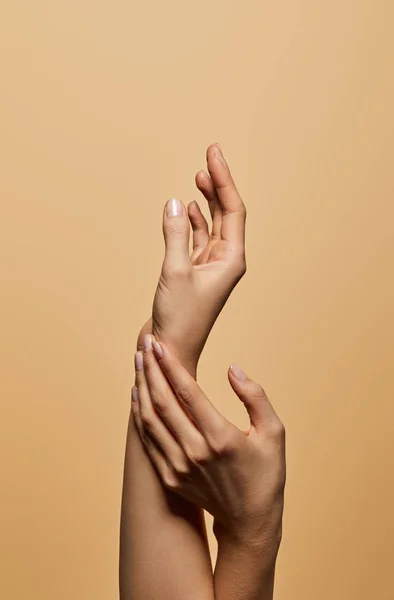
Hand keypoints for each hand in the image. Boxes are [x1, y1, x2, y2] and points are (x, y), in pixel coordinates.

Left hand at [132, 336, 285, 550]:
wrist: (249, 521)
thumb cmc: (266, 473)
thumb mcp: (273, 432)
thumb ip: (255, 396)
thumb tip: (232, 368)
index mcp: (220, 437)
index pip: (186, 391)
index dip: (170, 364)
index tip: (160, 344)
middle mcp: (194, 451)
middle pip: (162, 401)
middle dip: (150, 368)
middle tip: (145, 343)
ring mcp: (178, 466)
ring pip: (150, 419)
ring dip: (141, 386)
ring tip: (138, 361)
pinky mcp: (170, 477)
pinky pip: (147, 439)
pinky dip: (139, 414)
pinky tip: (138, 394)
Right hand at [137, 143, 245, 374]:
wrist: (170, 353)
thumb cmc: (178, 321)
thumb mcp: (174, 273)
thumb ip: (175, 235)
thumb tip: (176, 202)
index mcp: (231, 260)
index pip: (233, 210)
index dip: (224, 179)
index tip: (213, 153)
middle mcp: (225, 261)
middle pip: (227, 213)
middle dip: (218, 184)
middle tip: (209, 155)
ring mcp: (209, 267)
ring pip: (212, 225)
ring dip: (207, 200)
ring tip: (199, 176)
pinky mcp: (193, 274)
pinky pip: (197, 239)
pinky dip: (193, 221)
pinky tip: (189, 207)